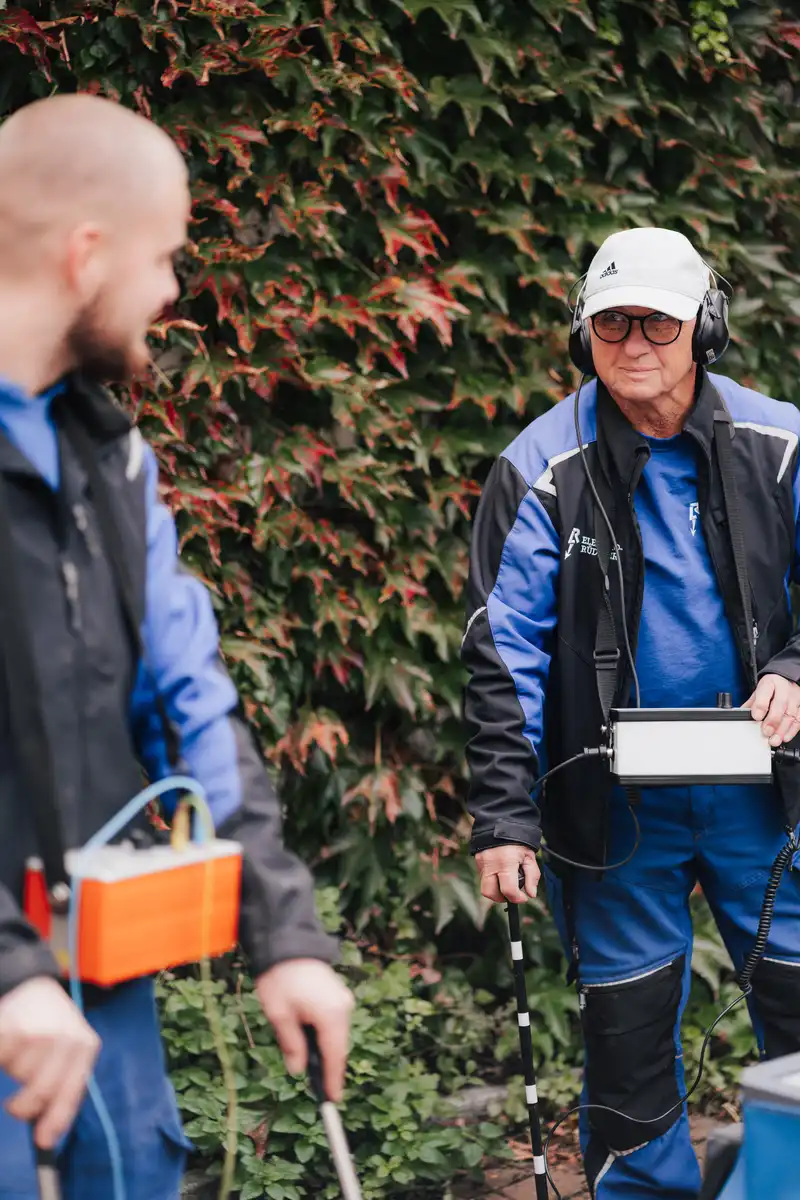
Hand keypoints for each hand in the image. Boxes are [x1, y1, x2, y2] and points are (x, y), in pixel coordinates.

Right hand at [0, 977, 99, 1147]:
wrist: (31, 985)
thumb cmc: (50, 1025)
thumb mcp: (69, 1047)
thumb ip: (63, 1081)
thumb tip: (47, 1133)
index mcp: (85, 1045)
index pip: (72, 1091)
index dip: (57, 1119)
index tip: (44, 1141)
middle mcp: (67, 1037)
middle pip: (42, 1091)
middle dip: (25, 1105)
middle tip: (14, 1105)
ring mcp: (41, 1031)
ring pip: (20, 1074)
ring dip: (13, 1069)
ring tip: (17, 1052)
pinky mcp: (15, 1026)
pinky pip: (4, 1055)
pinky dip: (3, 1055)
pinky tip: (6, 1049)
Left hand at [255, 959, 353, 1102]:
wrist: (286, 940)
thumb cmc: (279, 977)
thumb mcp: (279, 1014)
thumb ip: (291, 1044)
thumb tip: (298, 1069)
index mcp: (331, 1015)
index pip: (335, 1056)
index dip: (333, 1080)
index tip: (332, 1101)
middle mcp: (343, 1007)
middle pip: (338, 1046)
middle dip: (328, 1066)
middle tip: (319, 1089)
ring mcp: (342, 998)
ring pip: (336, 1034)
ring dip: (324, 1049)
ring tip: (309, 1064)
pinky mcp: (337, 993)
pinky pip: (334, 1021)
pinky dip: (325, 1034)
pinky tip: (310, 1040)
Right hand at [475, 844, 539, 903]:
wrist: (502, 820)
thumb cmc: (518, 838)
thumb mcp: (530, 856)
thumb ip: (532, 877)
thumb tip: (531, 893)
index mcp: (506, 862)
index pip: (508, 891)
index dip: (517, 898)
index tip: (523, 897)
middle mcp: (490, 864)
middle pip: (490, 893)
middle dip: (501, 897)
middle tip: (511, 893)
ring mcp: (481, 862)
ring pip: (484, 887)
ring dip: (496, 890)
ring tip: (506, 883)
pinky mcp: (477, 860)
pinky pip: (483, 877)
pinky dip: (492, 879)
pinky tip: (500, 872)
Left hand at [744, 674, 799, 746]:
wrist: (786, 681)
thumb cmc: (772, 688)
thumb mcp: (759, 691)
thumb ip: (751, 703)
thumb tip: (740, 716)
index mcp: (770, 683)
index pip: (765, 693)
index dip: (760, 706)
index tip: (756, 716)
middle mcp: (784, 689)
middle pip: (780, 705)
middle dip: (772, 721)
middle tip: (766, 732)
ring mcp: (795, 698)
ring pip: (790, 715)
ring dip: (782, 729)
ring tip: (774, 739)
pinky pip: (798, 720)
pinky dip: (792, 730)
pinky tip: (785, 737)